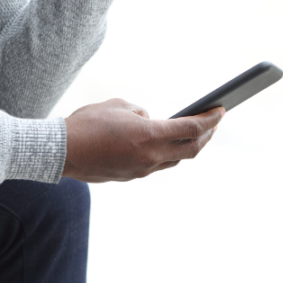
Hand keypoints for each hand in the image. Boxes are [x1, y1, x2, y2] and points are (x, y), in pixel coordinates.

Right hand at [61, 98, 223, 182]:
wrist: (61, 152)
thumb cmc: (87, 123)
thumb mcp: (118, 106)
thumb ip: (141, 112)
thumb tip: (151, 121)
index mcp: (149, 136)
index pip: (191, 128)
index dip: (209, 120)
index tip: (221, 110)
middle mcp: (150, 157)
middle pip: (191, 150)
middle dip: (207, 136)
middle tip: (214, 122)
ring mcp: (141, 170)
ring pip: (175, 160)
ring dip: (188, 146)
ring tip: (194, 133)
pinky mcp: (131, 176)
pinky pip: (157, 164)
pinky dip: (167, 153)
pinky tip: (166, 143)